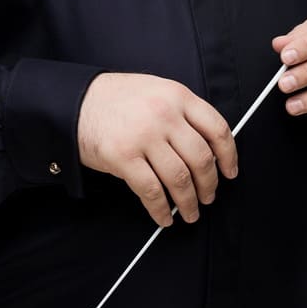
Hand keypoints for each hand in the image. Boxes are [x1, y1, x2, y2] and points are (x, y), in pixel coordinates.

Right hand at [77, 72, 238, 226]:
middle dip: (209, 185)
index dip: (229, 156)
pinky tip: (165, 217)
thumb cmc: (117, 98)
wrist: (76, 101)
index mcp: (178, 96)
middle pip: (201, 159)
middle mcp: (164, 114)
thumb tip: (210, 148)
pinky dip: (162, 210)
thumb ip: (183, 112)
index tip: (230, 172)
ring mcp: (143, 136)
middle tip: (209, 197)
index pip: (217, 129)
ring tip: (190, 212)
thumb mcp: (157, 90)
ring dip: (189, 202)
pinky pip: (151, 191)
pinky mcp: (123, 157)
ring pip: (180, 179)